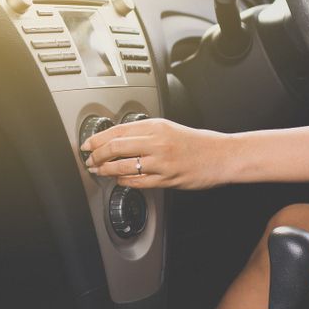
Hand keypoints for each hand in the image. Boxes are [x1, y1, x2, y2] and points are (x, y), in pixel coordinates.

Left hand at [81, 118, 233, 189]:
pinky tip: (119, 180)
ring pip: (122, 166)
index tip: (87, 145)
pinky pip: (137, 182)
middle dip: (96, 156)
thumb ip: (145, 131)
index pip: (117, 130)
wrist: (221, 156)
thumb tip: (117, 138)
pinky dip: (123, 181)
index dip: (97, 139)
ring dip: (106, 170)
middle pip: (115, 147)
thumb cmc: (196, 143)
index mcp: (156, 126)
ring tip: (100, 171)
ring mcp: (161, 162)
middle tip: (90, 160)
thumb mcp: (169, 128)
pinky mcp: (166, 179)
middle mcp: (156, 142)